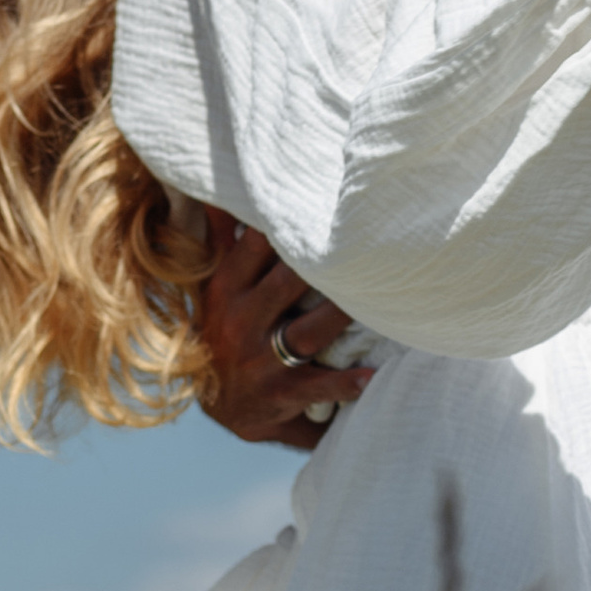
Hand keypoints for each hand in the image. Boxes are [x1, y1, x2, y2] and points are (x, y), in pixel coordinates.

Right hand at [197, 213, 371, 454]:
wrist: (219, 404)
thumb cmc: (225, 328)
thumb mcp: (213, 284)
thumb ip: (220, 236)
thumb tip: (215, 187)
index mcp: (228, 287)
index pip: (258, 245)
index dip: (288, 220)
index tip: (321, 197)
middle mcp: (242, 319)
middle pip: (288, 283)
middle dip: (323, 264)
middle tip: (364, 239)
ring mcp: (262, 359)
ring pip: (309, 331)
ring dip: (342, 315)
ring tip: (377, 298)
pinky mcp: (282, 393)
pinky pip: (319, 387)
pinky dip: (346, 383)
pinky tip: (372, 375)